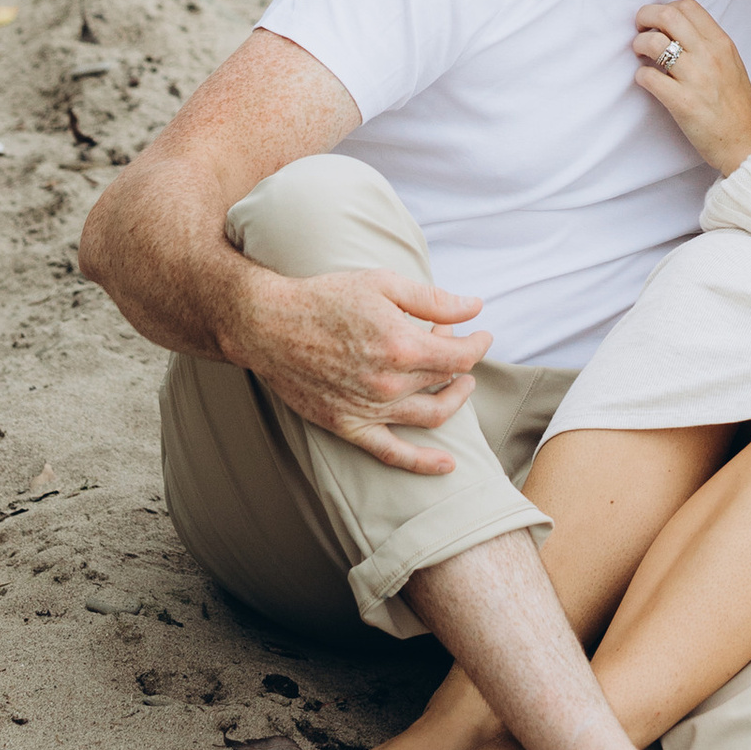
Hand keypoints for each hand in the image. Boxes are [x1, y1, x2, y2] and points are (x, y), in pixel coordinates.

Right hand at [242, 267, 493, 474]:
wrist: (269, 326)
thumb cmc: (326, 298)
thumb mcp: (384, 284)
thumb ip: (433, 299)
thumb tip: (475, 307)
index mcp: (402, 345)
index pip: (461, 355)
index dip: (478, 343)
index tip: (481, 333)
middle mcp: (389, 383)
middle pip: (447, 381)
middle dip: (463, 362)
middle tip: (461, 347)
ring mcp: (369, 409)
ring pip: (430, 416)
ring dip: (454, 402)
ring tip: (459, 386)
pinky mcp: (348, 426)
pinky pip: (393, 453)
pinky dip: (422, 463)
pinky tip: (446, 465)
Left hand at [631, 0, 750, 177]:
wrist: (747, 142)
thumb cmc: (737, 105)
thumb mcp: (731, 63)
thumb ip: (708, 43)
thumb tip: (676, 30)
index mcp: (722, 43)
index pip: (688, 6)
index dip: (665, 7)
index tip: (657, 21)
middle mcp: (709, 55)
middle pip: (667, 16)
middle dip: (645, 17)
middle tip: (639, 30)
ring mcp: (695, 78)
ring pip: (653, 43)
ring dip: (639, 45)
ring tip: (641, 56)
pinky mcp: (682, 102)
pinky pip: (648, 78)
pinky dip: (640, 76)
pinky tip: (647, 81)